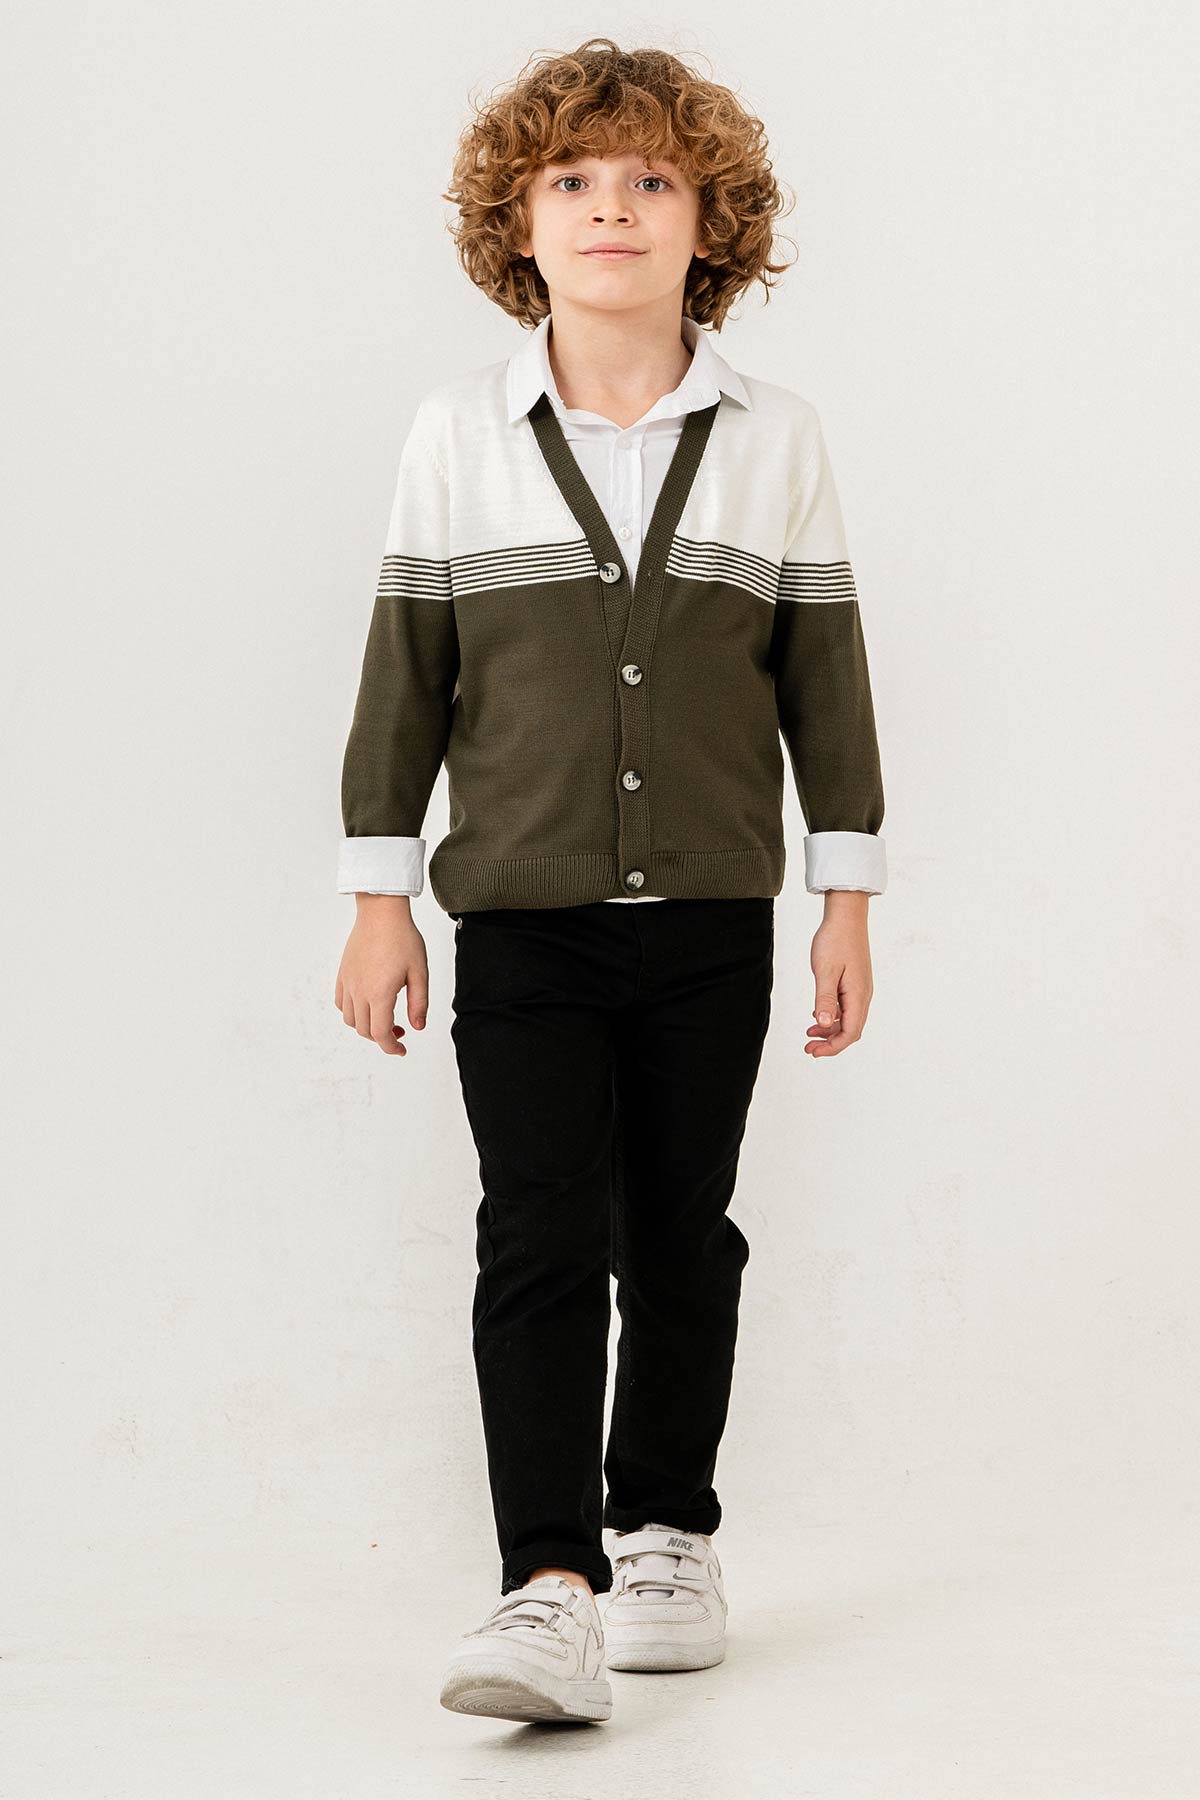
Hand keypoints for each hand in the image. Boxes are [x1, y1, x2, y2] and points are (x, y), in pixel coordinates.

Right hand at [334, 895, 428, 1056]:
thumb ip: (419, 1003)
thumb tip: (418, 1027)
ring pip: (350, 1019)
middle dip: (382, 1038)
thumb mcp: (419, 972)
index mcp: (380, 994)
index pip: (381, 1033)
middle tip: (400, 1032)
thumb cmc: (403, 938)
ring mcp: (348, 983)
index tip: (402, 1049)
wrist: (381, 912)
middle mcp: (359, 991)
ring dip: (366, 1027)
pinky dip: (351, 1012)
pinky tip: (367, 1005)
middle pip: (364, 1030)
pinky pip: (340, 1003)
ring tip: (384, 1018)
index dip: (391, 1047)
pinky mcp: (343, 974)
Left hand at [806, 894, 873, 1057]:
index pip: (850, 1032)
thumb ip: (825, 999)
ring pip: (848, 1019)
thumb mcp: (825, 971)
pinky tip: (818, 1015)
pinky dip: (832, 1016)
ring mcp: (860, 989)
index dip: (833, 1047)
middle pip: (850, 1030)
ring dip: (830, 1030)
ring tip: (809, 1033)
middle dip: (830, 1043)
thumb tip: (825, 1024)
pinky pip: (846, 1007)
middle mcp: (863, 995)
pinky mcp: (854, 982)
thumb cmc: (835, 940)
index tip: (813, 1051)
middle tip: (808, 1048)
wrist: (846, 916)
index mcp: (858, 995)